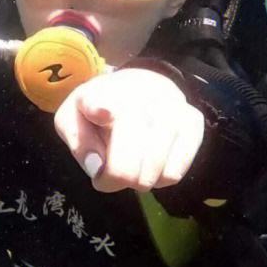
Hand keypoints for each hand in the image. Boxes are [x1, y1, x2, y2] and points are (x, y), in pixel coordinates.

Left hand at [54, 68, 204, 192]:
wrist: (141, 86)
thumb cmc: (101, 110)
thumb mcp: (73, 120)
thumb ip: (77, 141)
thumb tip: (97, 166)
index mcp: (102, 92)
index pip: (101, 101)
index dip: (99, 107)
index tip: (101, 112)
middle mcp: (140, 95)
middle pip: (128, 163)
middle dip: (116, 179)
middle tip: (109, 177)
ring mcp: (171, 108)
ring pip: (155, 172)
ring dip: (140, 181)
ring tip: (132, 168)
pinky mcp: (192, 121)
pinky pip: (175, 172)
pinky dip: (161, 178)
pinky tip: (153, 164)